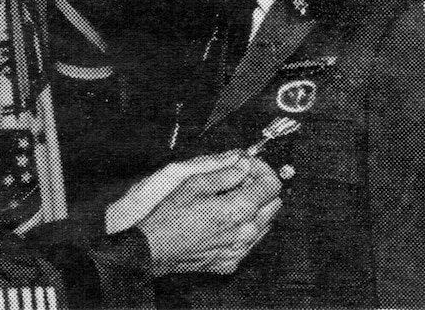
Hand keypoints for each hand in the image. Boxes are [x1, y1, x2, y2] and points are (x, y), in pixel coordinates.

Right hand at [131, 151, 281, 275]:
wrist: (150, 248)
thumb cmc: (167, 216)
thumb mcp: (193, 182)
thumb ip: (224, 171)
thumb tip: (243, 163)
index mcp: (238, 210)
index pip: (273, 184)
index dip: (262, 169)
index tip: (248, 164)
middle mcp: (244, 233)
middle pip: (274, 204)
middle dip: (258, 187)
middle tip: (237, 179)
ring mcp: (239, 250)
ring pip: (264, 224)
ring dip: (252, 208)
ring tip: (226, 200)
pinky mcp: (231, 261)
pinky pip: (249, 242)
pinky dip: (242, 228)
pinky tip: (221, 220)